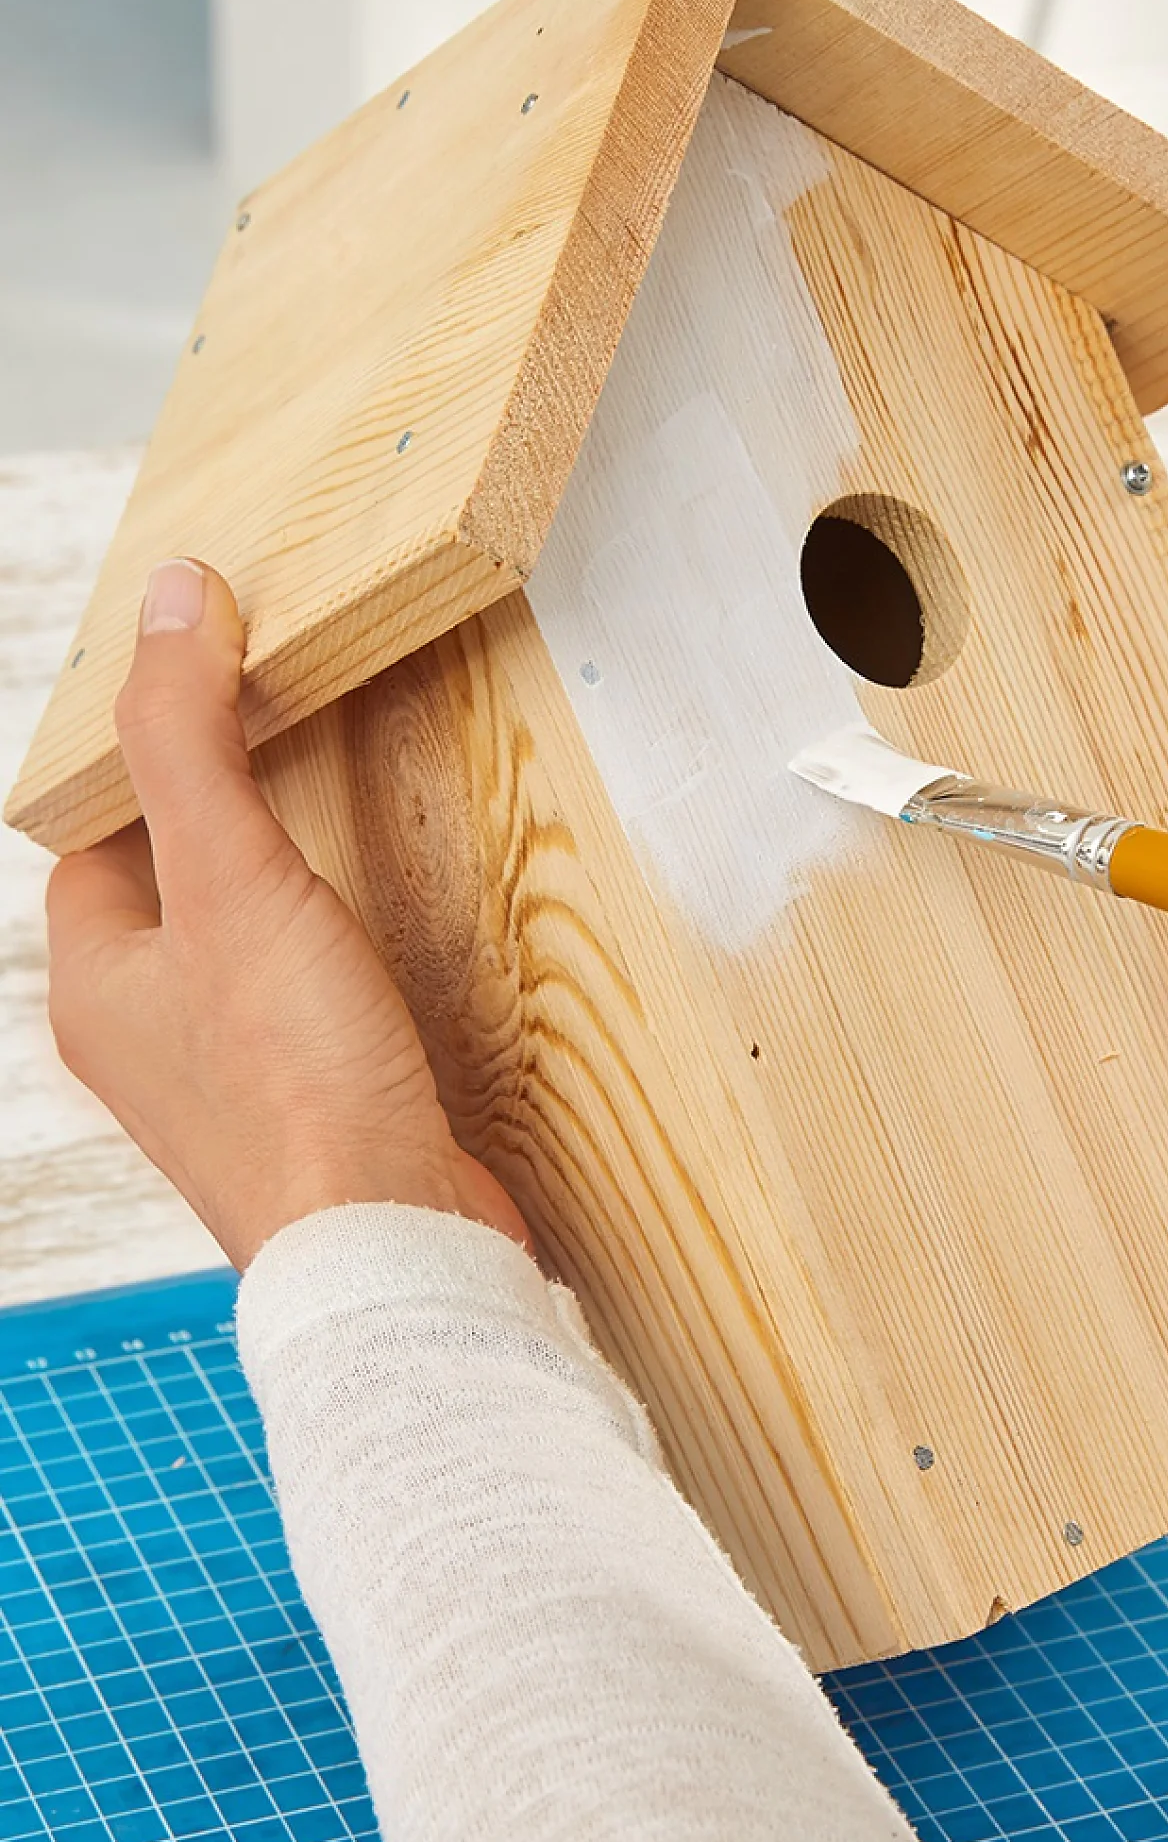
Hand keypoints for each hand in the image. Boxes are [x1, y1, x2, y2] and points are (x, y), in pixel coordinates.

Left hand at [45, 559, 527, 1269]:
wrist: (392, 1241)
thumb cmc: (300, 1080)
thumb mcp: (234, 876)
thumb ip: (195, 740)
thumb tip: (172, 599)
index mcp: (98, 988)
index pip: (99, 846)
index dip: (149, 770)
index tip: (218, 708)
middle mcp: (151, 1043)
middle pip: (173, 901)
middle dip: (228, 832)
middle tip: (297, 760)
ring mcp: (235, 1087)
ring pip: (246, 961)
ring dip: (290, 907)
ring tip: (348, 847)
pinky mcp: (317, 1115)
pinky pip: (312, 1016)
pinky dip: (341, 973)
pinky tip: (394, 957)